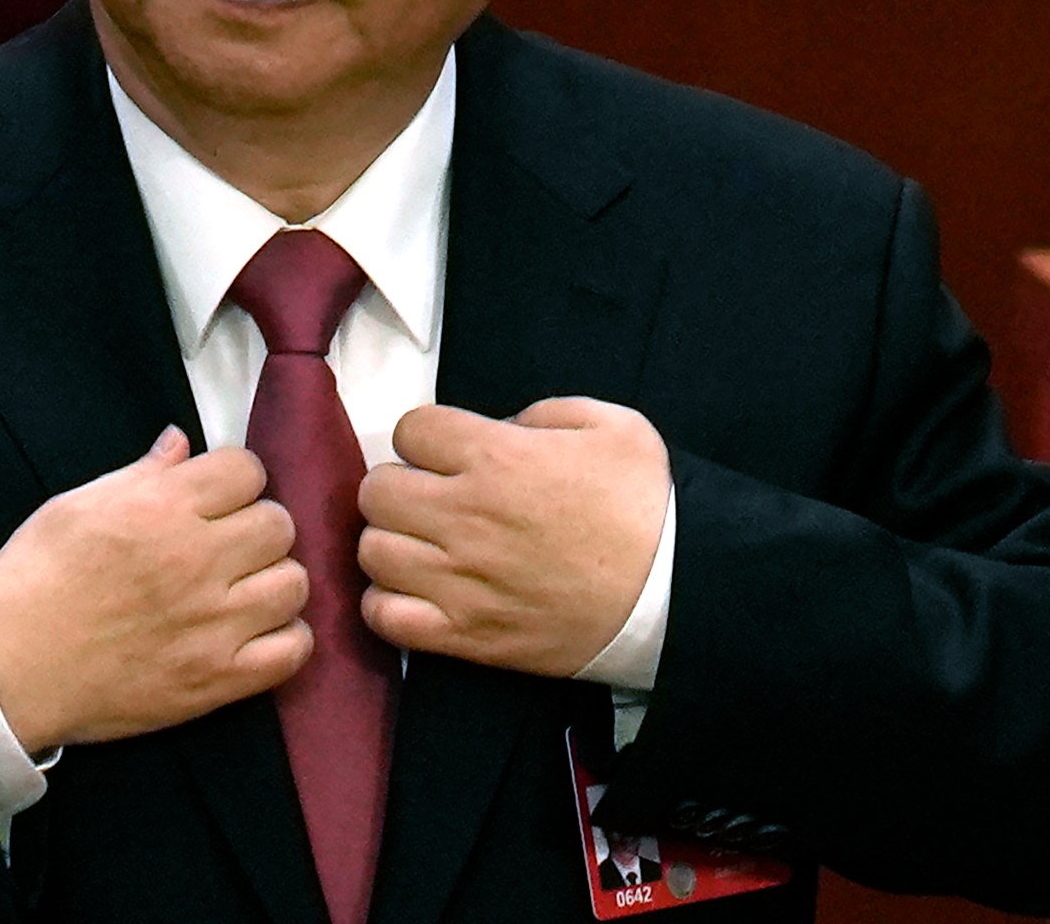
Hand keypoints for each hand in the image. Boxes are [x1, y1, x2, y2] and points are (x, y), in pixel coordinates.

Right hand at [0, 428, 311, 754]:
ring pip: (294, 583)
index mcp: (161, 508)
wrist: (6, 668)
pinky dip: (284, 639)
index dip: (234, 481)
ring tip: (244, 591)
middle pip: (279, 524)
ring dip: (274, 582)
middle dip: (257, 529)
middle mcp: (196, 560)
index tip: (218, 500)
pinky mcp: (216, 679)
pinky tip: (256, 634)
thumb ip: (141, 473)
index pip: (247, 469)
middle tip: (230, 548)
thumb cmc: (34, 580)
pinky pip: (292, 650)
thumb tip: (181, 442)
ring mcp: (212, 623)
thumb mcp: (75, 506)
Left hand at [357, 398, 669, 676]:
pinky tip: (420, 593)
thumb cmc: (648, 506)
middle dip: (401, 485)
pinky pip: (385, 617)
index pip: (410, 429)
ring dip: (394, 542)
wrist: (677, 595)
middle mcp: (465, 516)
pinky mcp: (466, 635)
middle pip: (376, 490)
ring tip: (426, 546)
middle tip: (433, 498)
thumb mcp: (611, 425)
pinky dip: (390, 604)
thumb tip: (500, 430)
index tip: (451, 453)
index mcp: (496, 456)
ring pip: (372, 551)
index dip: (429, 436)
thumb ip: (542, 413)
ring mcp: (460, 580)